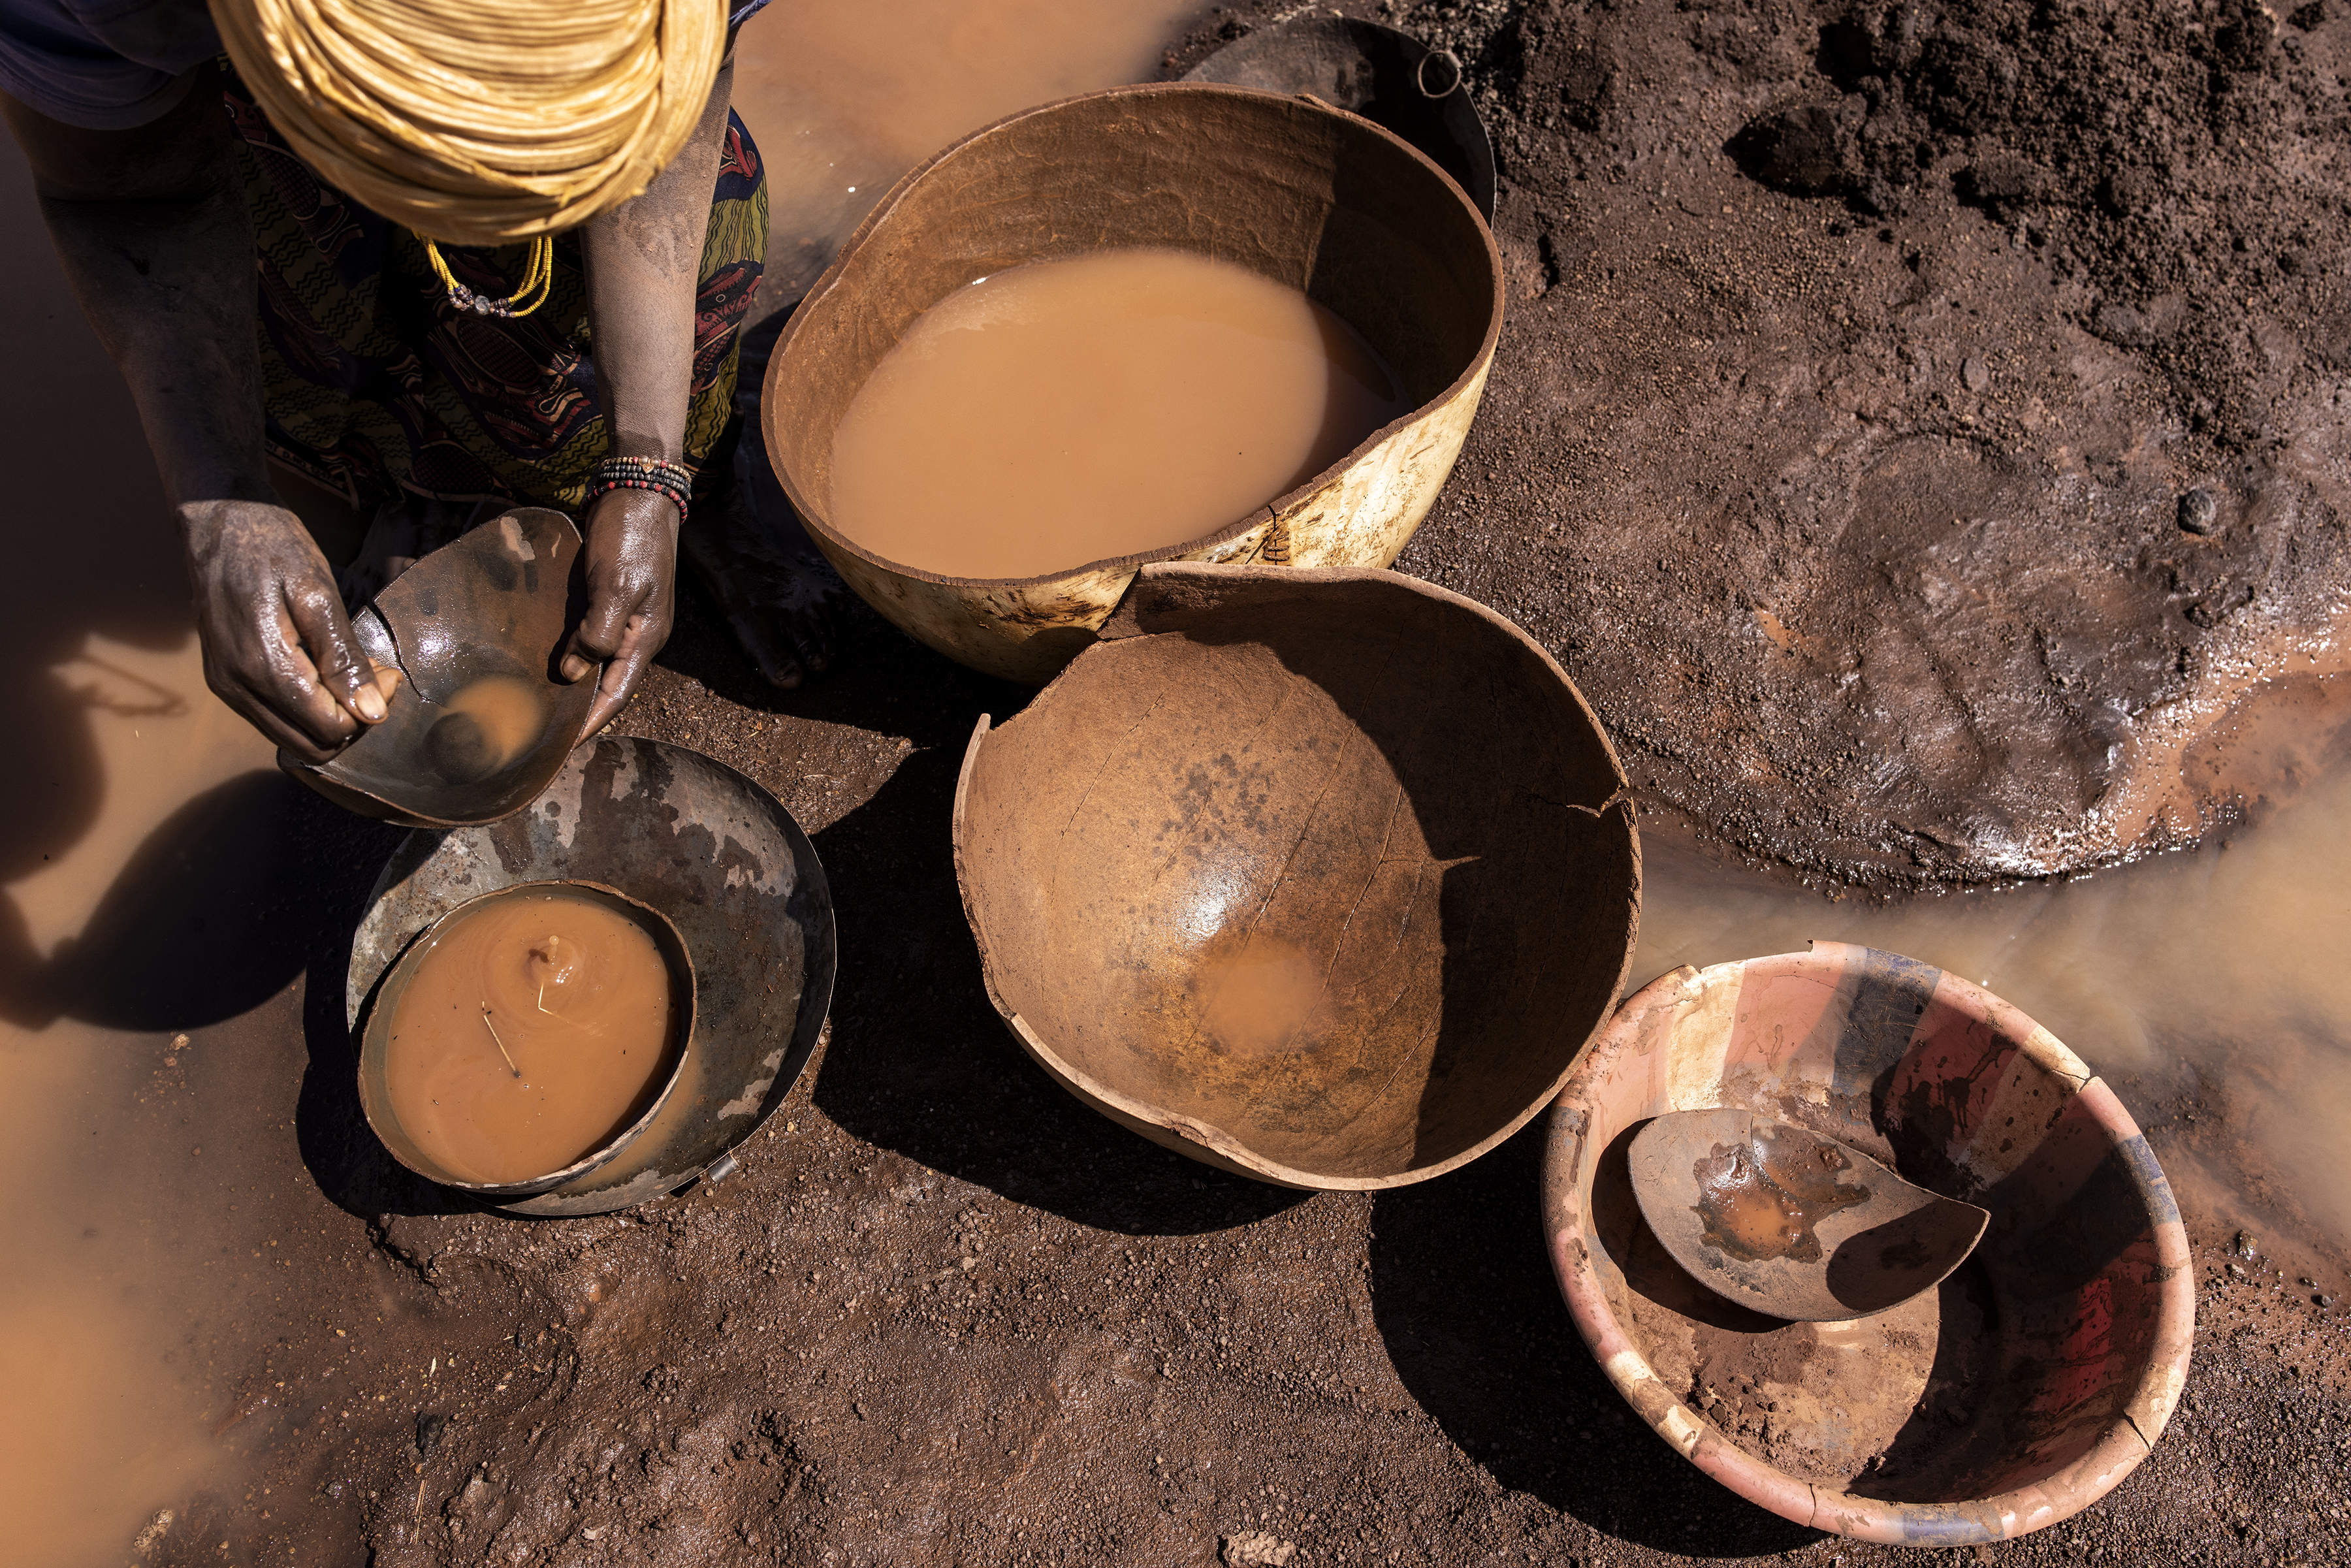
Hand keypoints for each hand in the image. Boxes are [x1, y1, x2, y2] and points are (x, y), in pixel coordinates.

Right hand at [181, 497, 388, 761]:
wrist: (219, 520)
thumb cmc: (272, 547)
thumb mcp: (318, 594)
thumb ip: (344, 658)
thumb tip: (371, 712)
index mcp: (263, 667)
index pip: (329, 729)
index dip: (369, 710)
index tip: (386, 673)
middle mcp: (237, 687)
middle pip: (312, 744)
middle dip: (353, 720)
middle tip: (374, 677)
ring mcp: (226, 686)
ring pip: (292, 737)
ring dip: (330, 716)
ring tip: (351, 669)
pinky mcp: (224, 680)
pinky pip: (274, 718)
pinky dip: (306, 707)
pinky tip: (323, 669)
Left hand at [563, 487, 679, 734]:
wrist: (638, 490)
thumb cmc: (630, 536)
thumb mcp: (615, 586)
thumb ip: (597, 633)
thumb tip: (572, 674)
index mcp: (645, 638)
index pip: (617, 695)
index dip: (590, 723)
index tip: (561, 747)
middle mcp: (638, 634)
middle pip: (609, 684)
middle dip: (582, 711)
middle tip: (545, 733)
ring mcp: (626, 617)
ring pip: (599, 663)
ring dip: (575, 684)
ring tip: (543, 705)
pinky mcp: (610, 598)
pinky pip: (591, 638)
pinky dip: (572, 654)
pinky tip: (551, 660)